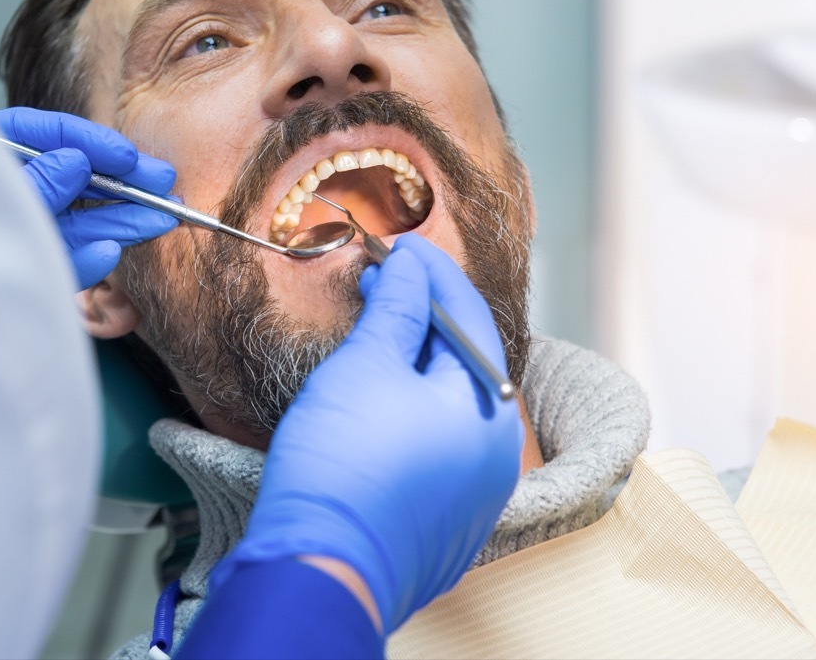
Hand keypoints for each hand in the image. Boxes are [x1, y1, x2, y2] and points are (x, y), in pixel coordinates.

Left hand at [0, 107, 177, 289]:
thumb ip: (36, 183)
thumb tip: (75, 160)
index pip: (36, 133)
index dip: (87, 141)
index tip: (125, 156)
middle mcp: (2, 192)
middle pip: (68, 177)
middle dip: (118, 182)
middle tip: (162, 183)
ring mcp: (16, 231)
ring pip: (75, 222)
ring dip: (120, 221)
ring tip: (161, 219)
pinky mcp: (28, 268)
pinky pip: (59, 260)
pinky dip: (85, 259)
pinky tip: (108, 251)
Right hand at [210, 234, 523, 633]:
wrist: (320, 569)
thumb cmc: (344, 469)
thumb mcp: (367, 366)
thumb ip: (396, 309)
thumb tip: (410, 268)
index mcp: (490, 409)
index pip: (470, 317)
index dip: (433, 273)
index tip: (402, 246)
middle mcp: (495, 452)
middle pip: (463, 361)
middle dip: (421, 315)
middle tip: (382, 279)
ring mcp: (472, 491)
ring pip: (447, 403)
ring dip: (414, 359)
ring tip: (372, 328)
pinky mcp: (442, 516)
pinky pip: (434, 442)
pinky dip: (409, 406)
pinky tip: (376, 390)